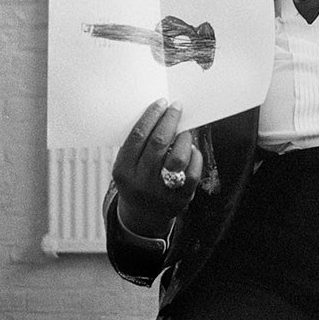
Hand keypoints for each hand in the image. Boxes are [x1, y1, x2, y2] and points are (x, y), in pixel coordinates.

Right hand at [112, 98, 202, 237]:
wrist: (143, 216)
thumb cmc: (136, 180)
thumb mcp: (127, 165)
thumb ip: (139, 143)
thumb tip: (161, 113)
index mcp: (124, 171)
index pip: (138, 136)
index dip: (151, 116)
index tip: (161, 103)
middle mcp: (141, 182)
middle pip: (158, 143)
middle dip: (169, 120)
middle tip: (176, 107)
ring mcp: (161, 192)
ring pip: (178, 157)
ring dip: (184, 138)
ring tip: (184, 130)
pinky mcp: (180, 198)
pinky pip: (193, 172)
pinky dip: (194, 156)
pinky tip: (191, 149)